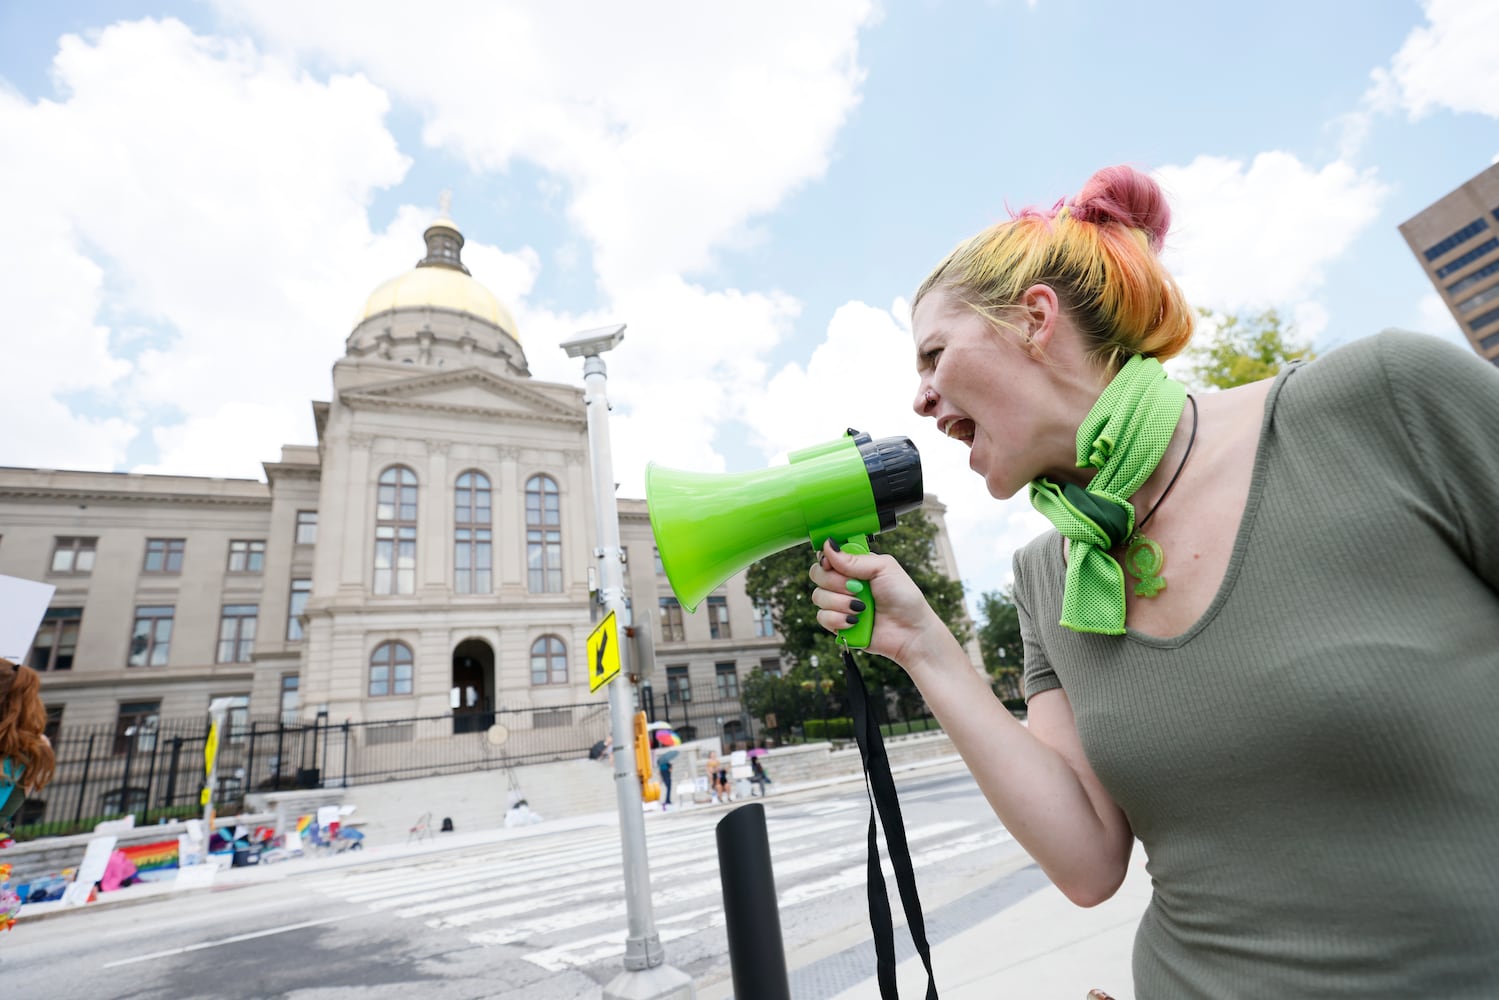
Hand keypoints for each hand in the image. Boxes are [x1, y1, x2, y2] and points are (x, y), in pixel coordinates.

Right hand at [808, 538, 946, 666]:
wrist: (911, 632)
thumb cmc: (904, 598)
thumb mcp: (884, 568)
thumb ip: (855, 559)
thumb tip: (828, 547)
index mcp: (855, 566)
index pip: (827, 556)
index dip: (827, 559)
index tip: (832, 563)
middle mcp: (845, 583)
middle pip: (817, 574)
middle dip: (835, 582)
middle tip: (856, 588)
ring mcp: (840, 604)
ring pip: (818, 596)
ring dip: (840, 602)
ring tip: (861, 608)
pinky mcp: (838, 624)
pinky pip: (822, 618)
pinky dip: (837, 619)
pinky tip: (855, 621)